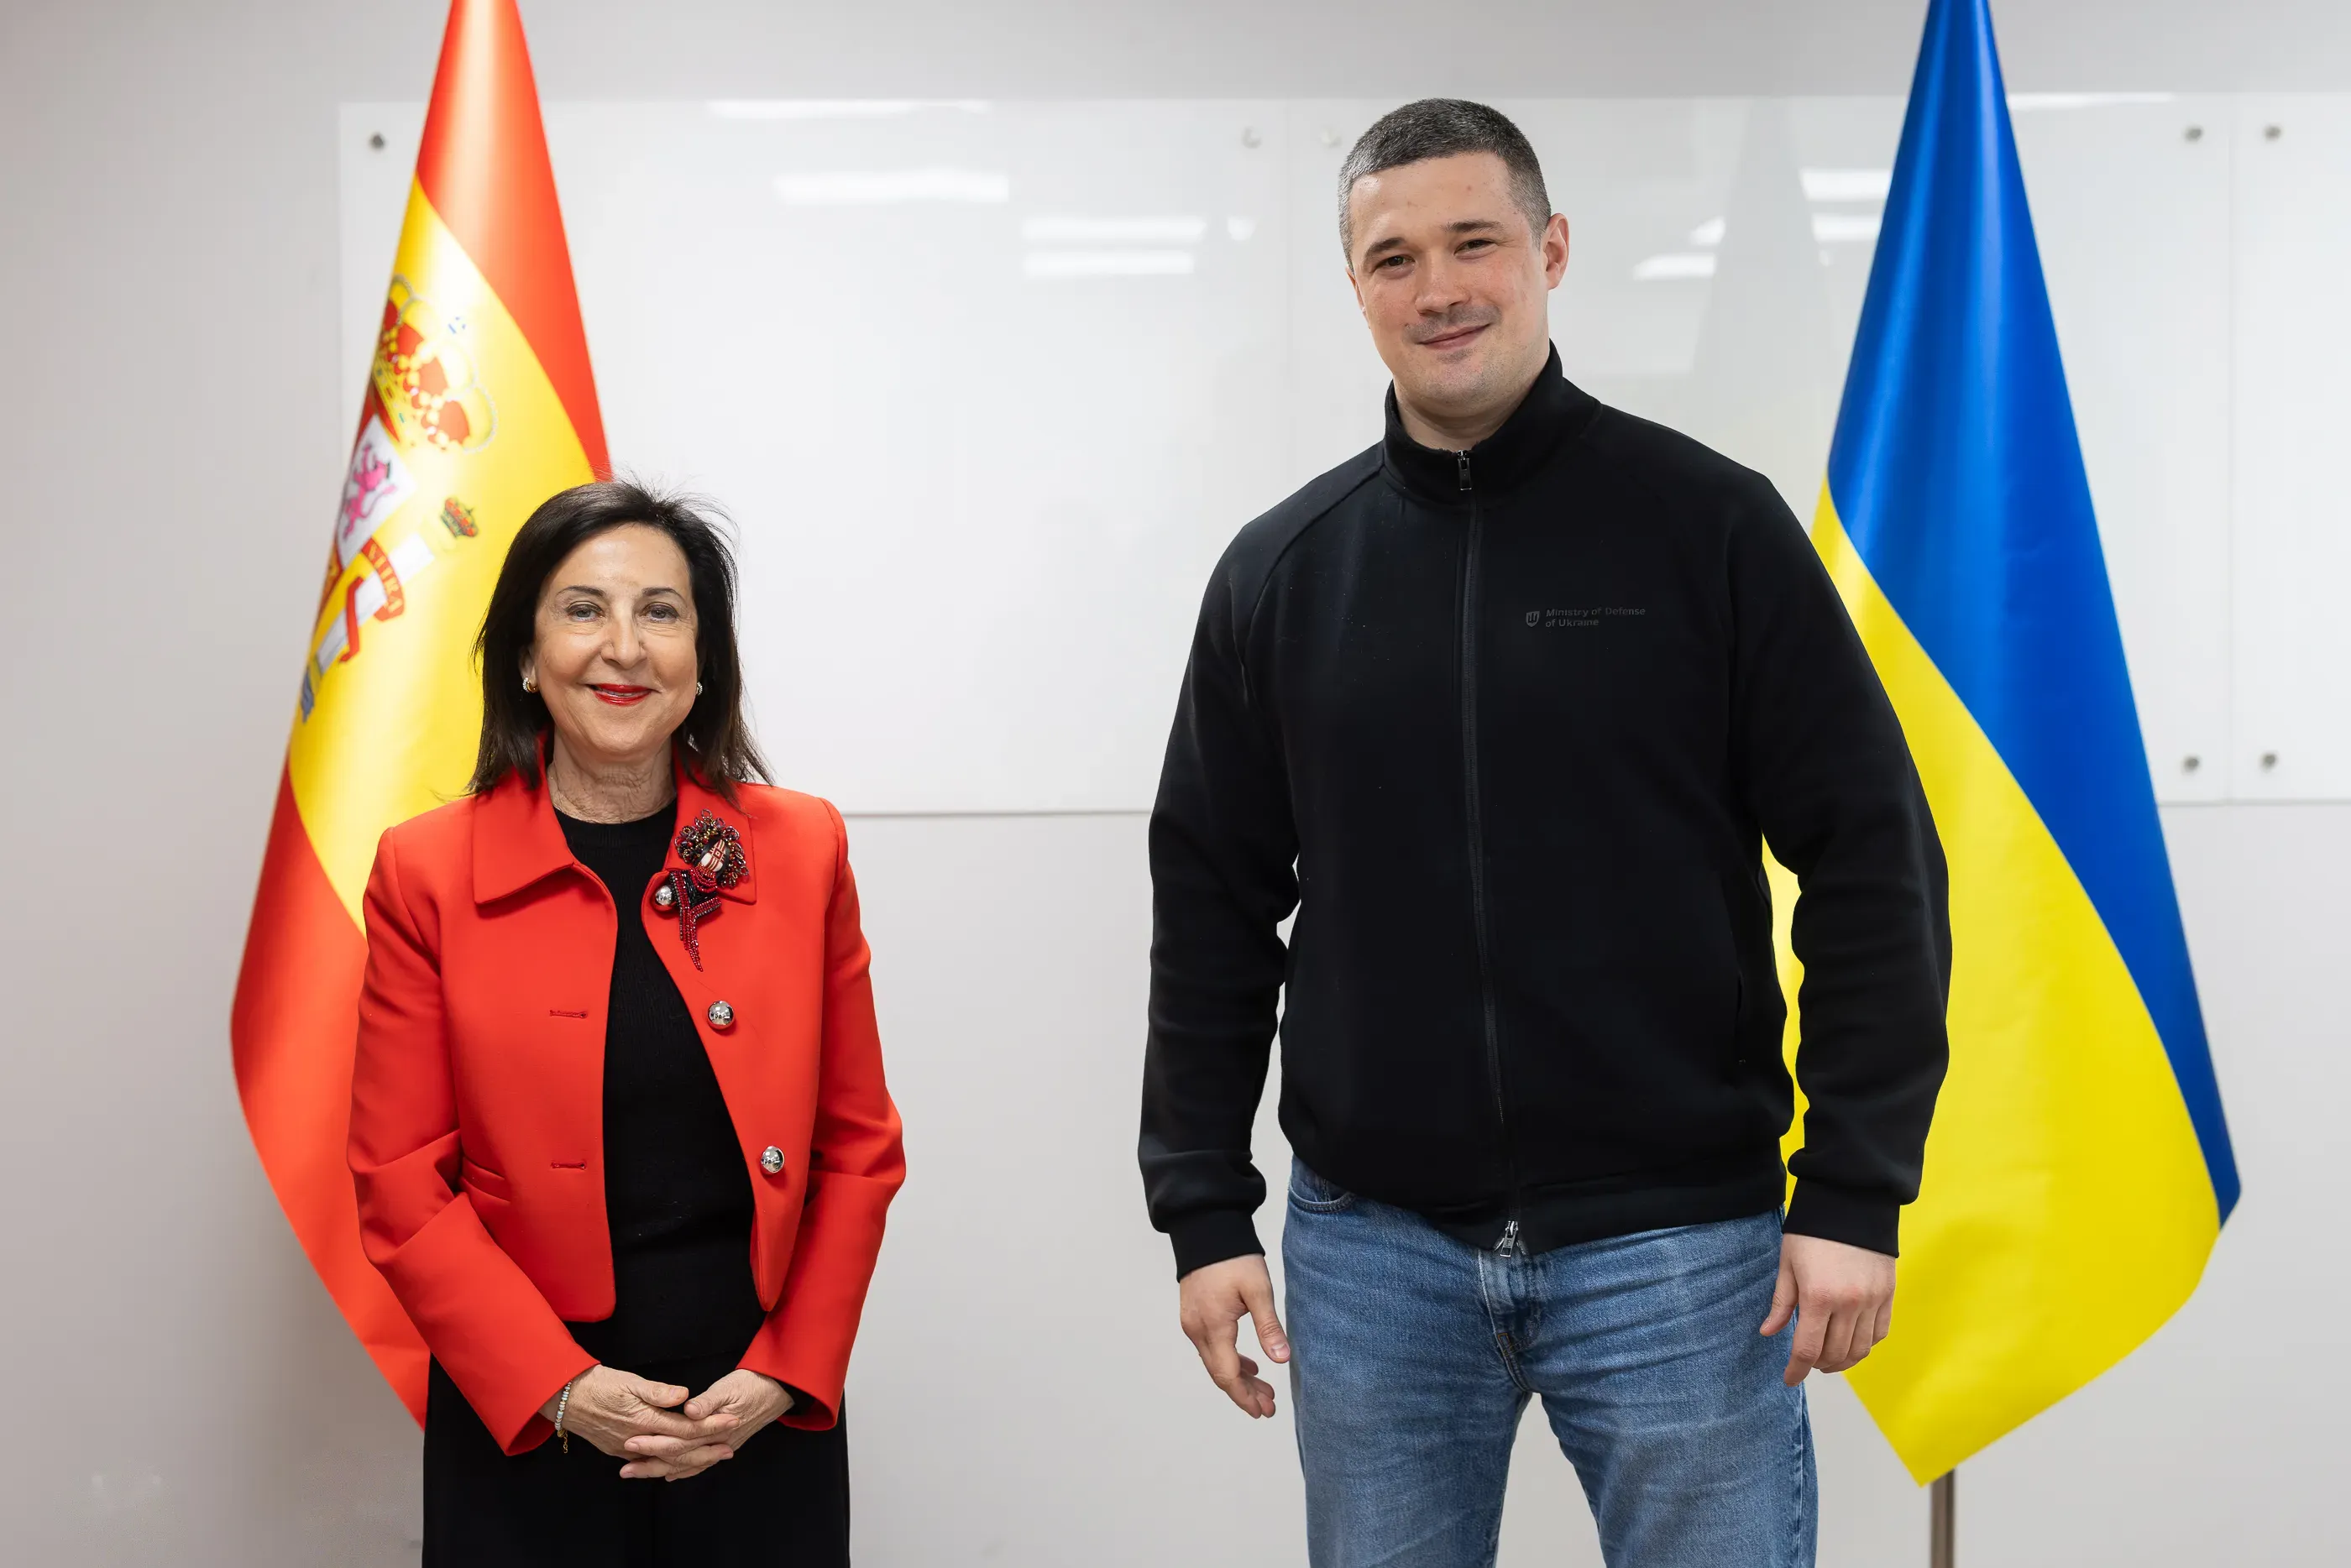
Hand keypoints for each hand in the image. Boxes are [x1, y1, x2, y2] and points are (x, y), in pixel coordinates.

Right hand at [540, 1365, 738, 1469]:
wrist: (565, 1398)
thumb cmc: (599, 1384)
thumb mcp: (629, 1381)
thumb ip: (657, 1391)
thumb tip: (684, 1396)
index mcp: (644, 1420)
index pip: (684, 1428)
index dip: (710, 1426)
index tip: (731, 1422)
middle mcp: (637, 1439)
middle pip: (678, 1451)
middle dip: (706, 1451)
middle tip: (729, 1450)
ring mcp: (626, 1448)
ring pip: (664, 1460)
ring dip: (689, 1461)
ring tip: (711, 1458)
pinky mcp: (617, 1450)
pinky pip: (648, 1462)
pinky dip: (666, 1464)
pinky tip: (678, 1465)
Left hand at [617, 1369, 795, 1480]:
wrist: (777, 1390)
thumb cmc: (752, 1384)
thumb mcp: (729, 1386)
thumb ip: (708, 1400)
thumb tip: (689, 1410)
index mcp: (715, 1429)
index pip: (679, 1441)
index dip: (654, 1444)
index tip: (631, 1443)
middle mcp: (717, 1445)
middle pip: (679, 1459)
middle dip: (651, 1464)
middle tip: (625, 1468)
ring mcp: (721, 1448)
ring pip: (687, 1466)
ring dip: (661, 1470)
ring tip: (637, 1473)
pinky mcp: (723, 1445)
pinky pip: (700, 1464)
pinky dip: (683, 1471)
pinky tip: (670, 1475)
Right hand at [1178, 1253, 1290, 1417]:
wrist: (1206, 1230)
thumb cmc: (1233, 1258)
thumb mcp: (1258, 1290)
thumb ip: (1268, 1326)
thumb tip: (1281, 1359)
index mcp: (1213, 1327)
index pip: (1228, 1375)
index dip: (1245, 1397)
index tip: (1263, 1411)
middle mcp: (1197, 1330)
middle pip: (1220, 1374)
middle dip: (1244, 1393)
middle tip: (1269, 1407)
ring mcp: (1192, 1324)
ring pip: (1215, 1362)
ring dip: (1238, 1378)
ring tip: (1263, 1390)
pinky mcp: (1194, 1316)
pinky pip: (1211, 1348)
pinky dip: (1229, 1361)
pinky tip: (1248, 1364)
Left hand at [1760, 1232, 1896, 1385]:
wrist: (1851, 1202)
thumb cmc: (1811, 1231)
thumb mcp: (1788, 1264)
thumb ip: (1782, 1302)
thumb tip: (1769, 1333)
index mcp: (1819, 1297)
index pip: (1807, 1349)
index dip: (1796, 1370)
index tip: (1789, 1379)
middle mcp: (1849, 1304)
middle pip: (1835, 1354)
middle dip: (1818, 1365)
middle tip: (1806, 1363)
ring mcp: (1873, 1300)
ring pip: (1860, 1349)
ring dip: (1843, 1362)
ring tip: (1828, 1359)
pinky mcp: (1888, 1294)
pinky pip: (1880, 1333)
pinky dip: (1865, 1345)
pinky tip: (1852, 1343)